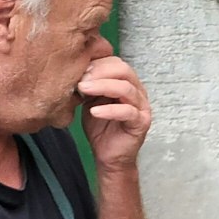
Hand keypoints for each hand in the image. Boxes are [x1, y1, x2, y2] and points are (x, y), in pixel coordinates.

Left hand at [78, 45, 152, 176]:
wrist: (108, 155)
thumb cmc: (100, 127)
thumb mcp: (91, 100)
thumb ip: (90, 85)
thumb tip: (77, 69)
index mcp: (127, 83)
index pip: (116, 62)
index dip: (97, 63)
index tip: (78, 69)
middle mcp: (138, 92)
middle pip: (124, 70)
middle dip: (100, 72)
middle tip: (81, 79)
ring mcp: (142, 107)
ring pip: (126, 88)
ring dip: (102, 86)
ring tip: (83, 90)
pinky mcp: (141, 123)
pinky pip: (127, 112)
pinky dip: (109, 110)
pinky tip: (94, 111)